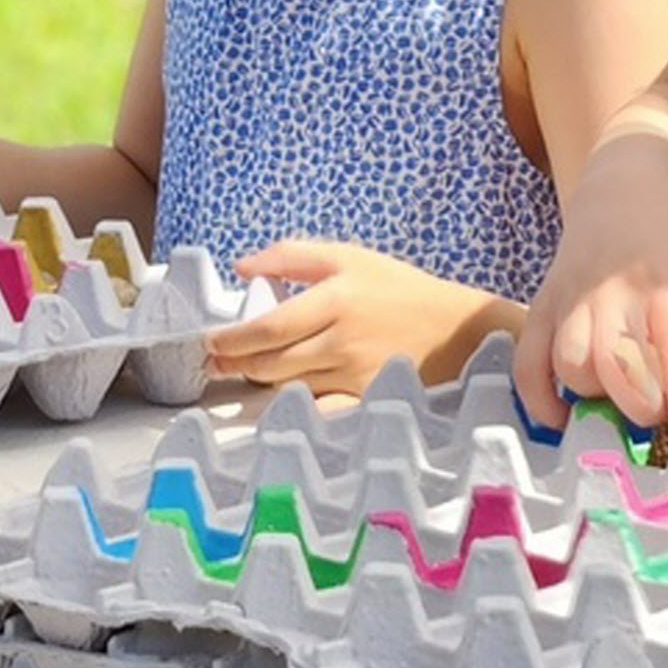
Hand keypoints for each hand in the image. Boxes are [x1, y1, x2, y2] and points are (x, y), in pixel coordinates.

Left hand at [211, 241, 512, 396]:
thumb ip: (292, 256)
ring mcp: (355, 377)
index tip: (210, 343)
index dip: (233, 340)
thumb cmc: (400, 289)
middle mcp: (343, 342)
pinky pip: (319, 411)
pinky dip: (297, 407)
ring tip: (251, 370)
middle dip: (239, 364)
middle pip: (272, 363)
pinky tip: (286, 400)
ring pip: (289, 388)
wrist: (458, 331)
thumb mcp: (350, 257)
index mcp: (336, 299)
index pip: (269, 327)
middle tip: (219, 361)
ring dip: (263, 382)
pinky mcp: (367, 403)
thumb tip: (243, 268)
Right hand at [515, 149, 667, 431]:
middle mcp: (614, 295)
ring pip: (571, 365)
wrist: (624, 194)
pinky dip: (539, 398)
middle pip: (617, 368)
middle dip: (641, 406)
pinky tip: (564, 416)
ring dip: (594, 395)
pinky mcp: (541, 308)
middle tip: (659, 413)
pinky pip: (527, 363)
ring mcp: (571, 300)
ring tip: (617, 399)